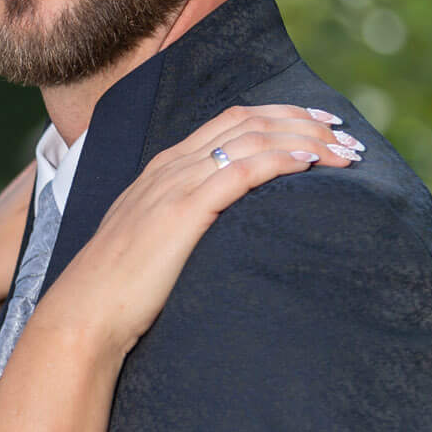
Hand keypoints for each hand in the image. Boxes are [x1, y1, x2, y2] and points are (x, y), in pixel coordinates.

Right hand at [46, 104, 361, 358]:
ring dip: (305, 139)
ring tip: (346, 153)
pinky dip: (281, 160)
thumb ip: (182, 225)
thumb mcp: (152, 244)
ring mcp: (176, 186)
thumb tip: (221, 235)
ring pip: (253, 139)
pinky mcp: (183, 211)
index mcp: (163, 169)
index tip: (319, 127)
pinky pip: (243, 171)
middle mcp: (171, 167)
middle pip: (249, 121)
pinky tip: (311, 163)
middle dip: (303, 121)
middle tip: (347, 135)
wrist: (85, 314)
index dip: (280, 117)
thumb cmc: (118, 292)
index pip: (231, 121)